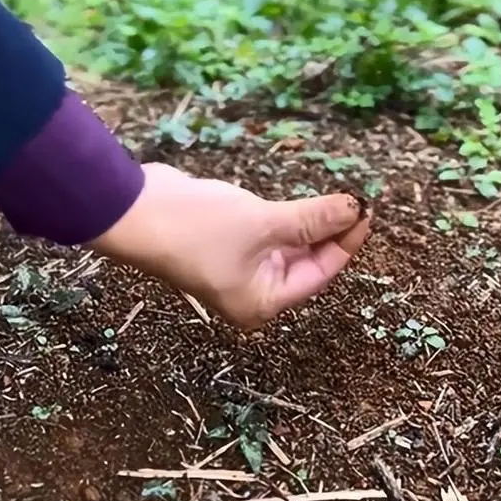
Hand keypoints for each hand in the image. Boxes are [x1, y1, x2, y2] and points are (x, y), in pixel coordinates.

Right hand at [91, 162, 369, 328]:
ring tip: (339, 198)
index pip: (319, 274)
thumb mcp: (264, 223)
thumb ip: (312, 219)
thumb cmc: (197, 228)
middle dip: (330, 231)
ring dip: (310, 223)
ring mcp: (239, 267)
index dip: (345, 242)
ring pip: (289, 245)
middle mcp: (253, 291)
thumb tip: (355, 209)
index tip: (366, 212)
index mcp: (262, 302)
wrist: (134, 209)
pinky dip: (287, 218)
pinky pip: (270, 232)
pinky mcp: (228, 243)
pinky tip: (305, 200)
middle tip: (356, 201)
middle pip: (306, 262)